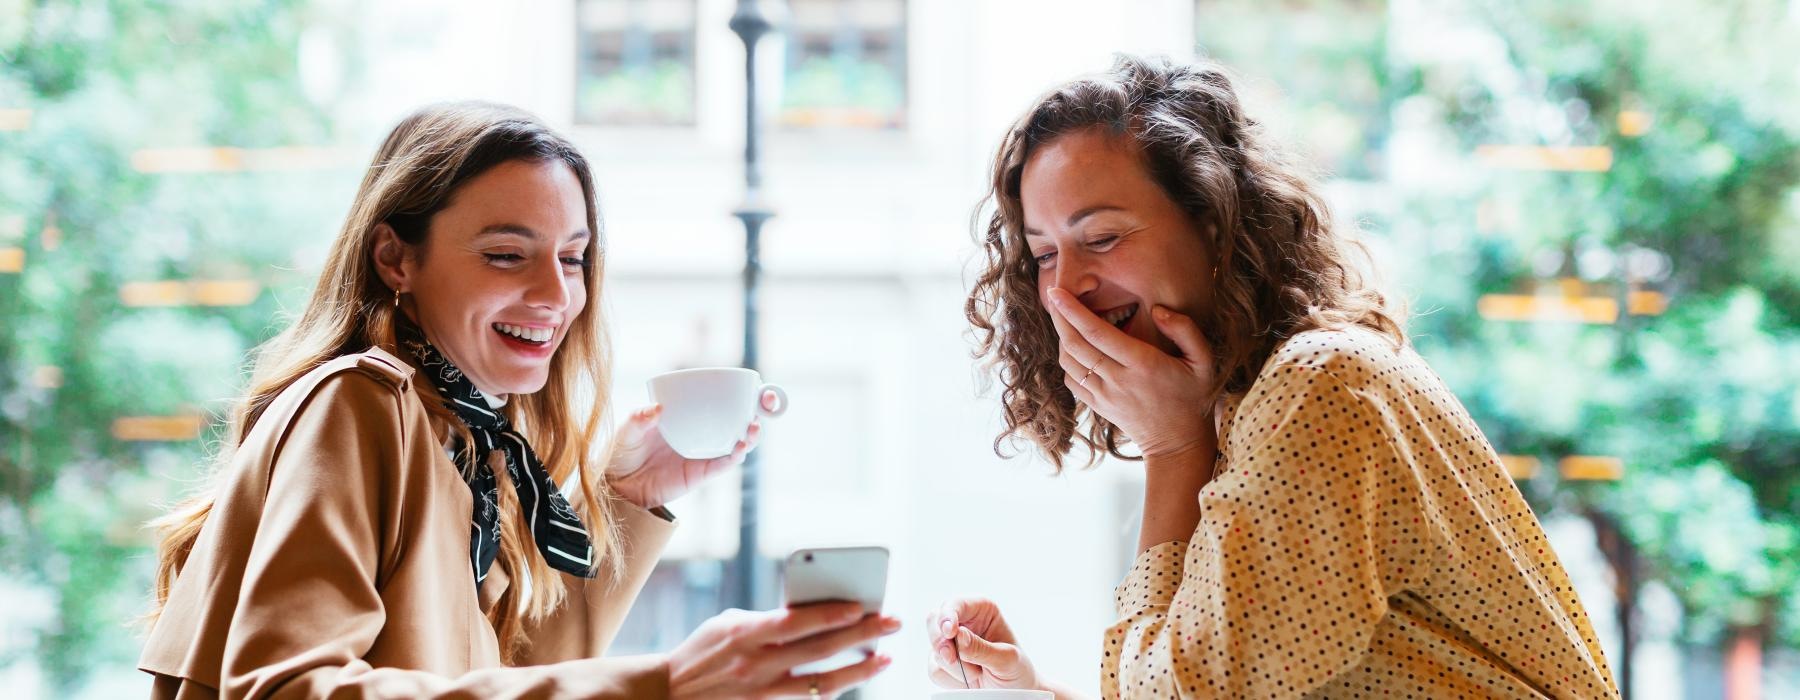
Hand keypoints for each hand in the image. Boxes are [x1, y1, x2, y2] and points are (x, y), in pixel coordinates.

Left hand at [605, 390, 778, 508]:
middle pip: (740, 420)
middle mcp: (703, 433)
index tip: (759, 386)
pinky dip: (734, 456)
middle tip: (766, 402)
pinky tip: (739, 447)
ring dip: (751, 435)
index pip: (723, 401)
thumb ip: (639, 418)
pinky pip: (722, 464)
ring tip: (753, 428)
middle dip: (760, 411)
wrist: (619, 485)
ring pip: (738, 442)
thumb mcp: (627, 429)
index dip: (746, 394)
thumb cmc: (624, 452)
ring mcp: (704, 453)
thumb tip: (657, 409)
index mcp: (692, 415)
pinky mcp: (700, 473)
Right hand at [667, 602, 899, 698]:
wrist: (669, 693)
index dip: (830, 614)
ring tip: (884, 658)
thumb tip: (814, 613)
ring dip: (858, 670)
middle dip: (860, 634)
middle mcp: (756, 664)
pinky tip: (854, 678)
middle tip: (891, 622)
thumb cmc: (704, 650)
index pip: (796, 621)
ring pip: (821, 684)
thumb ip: (768, 619)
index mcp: (745, 632)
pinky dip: (833, 689)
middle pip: (818, 650)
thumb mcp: (729, 624)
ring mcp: (762, 692)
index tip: (861, 605)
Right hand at [925, 598, 1038, 690]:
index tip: (950, 631)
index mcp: (982, 611)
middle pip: (935, 620)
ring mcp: (951, 643)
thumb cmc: (1016, 670)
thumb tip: (958, 636)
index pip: (957, 604)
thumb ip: (982, 648)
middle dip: (941, 641)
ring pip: (935, 648)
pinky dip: (951, 680)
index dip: (948, 614)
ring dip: (954, 666)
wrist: (1014, 694)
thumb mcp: (1007, 659)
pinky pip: (935, 670)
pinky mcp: (944, 663)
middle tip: (952, 657)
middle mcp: (964, 623)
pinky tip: (969, 681)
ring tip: (977, 674)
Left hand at [1045, 287, 1218, 459]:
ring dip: (1061, 337)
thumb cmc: (1194, 396)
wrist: (1179, 442)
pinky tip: (1073, 346)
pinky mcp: (1098, 406)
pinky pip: (1071, 380)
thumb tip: (1158, 310)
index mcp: (1142, 364)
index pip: (1097, 332)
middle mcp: (1118, 380)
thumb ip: (1185, 330)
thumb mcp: (1203, 360)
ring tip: (1063, 317)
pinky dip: (1067, 360)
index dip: (1073, 310)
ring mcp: (1104, 395)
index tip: (1057, 291)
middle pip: (1075, 344)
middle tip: (1053, 295)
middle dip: (1059, 317)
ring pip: (1069, 362)